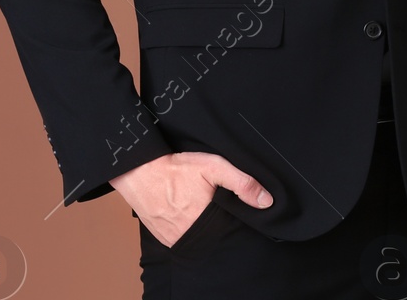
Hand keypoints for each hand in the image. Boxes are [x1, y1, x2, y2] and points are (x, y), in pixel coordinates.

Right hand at [109, 151, 273, 247]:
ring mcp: (176, 240)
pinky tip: (189, 213)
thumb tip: (266, 202)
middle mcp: (192, 236)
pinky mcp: (165, 239)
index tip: (236, 205)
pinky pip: (184, 239)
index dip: (237, 216)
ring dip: (204, 227)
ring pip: (200, 238)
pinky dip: (189, 229)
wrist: (140, 172)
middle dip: (220, 222)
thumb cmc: (178, 168)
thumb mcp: (214, 167)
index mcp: (208, 221)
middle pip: (217, 235)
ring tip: (202, 206)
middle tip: (214, 202)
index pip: (233, 228)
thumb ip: (242, 183)